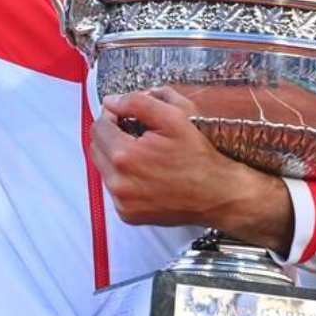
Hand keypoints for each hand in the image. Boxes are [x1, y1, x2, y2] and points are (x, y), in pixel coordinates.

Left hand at [90, 88, 272, 229]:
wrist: (218, 195)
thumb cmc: (199, 157)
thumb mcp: (175, 118)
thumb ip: (137, 103)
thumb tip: (110, 101)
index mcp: (125, 156)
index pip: (99, 127)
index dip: (112, 116)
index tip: (126, 116)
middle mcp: (118, 182)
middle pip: (96, 147)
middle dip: (110, 135)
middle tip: (133, 132)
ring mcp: (121, 202)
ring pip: (103, 168)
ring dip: (114, 156)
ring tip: (141, 152)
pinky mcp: (127, 214)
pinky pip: (113, 189)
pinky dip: (122, 177)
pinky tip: (144, 172)